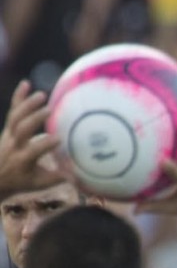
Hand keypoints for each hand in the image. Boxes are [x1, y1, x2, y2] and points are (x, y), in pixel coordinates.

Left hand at [0, 82, 64, 198]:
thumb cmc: (22, 181)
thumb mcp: (39, 183)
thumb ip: (57, 178)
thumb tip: (77, 177)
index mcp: (22, 160)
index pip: (34, 151)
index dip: (46, 144)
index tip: (60, 138)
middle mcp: (13, 145)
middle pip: (21, 129)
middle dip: (34, 119)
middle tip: (49, 110)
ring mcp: (9, 133)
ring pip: (15, 116)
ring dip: (28, 104)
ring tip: (42, 95)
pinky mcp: (8, 126)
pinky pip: (12, 109)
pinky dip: (18, 96)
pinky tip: (26, 83)